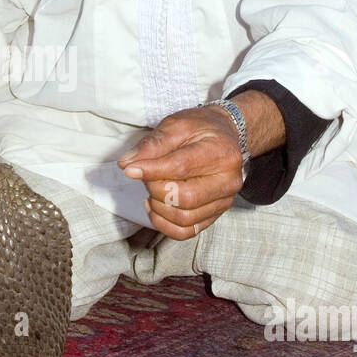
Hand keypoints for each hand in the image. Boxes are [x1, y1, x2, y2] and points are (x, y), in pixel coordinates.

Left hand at [118, 106, 243, 240]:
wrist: (223, 136)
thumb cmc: (200, 129)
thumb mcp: (175, 125)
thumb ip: (151, 145)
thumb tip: (128, 164)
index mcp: (220, 153)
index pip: (181, 168)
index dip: (151, 171)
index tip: (131, 169)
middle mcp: (228, 180)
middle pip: (184, 198)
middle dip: (155, 189)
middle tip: (147, 175)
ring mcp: (224, 200)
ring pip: (184, 218)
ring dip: (158, 207)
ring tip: (153, 188)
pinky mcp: (215, 214)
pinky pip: (187, 231)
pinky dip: (165, 224)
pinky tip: (157, 206)